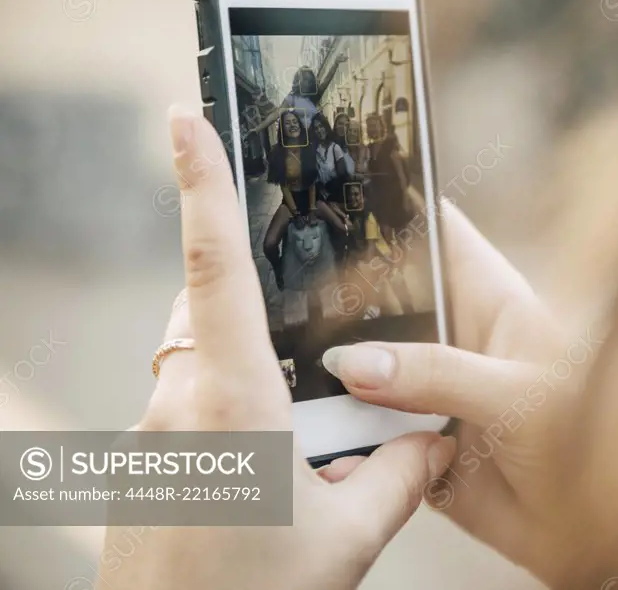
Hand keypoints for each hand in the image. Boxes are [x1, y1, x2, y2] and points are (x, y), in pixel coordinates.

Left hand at [97, 108, 454, 589]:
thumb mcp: (349, 538)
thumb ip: (401, 472)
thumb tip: (437, 437)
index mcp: (233, 402)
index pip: (214, 266)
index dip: (200, 182)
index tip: (183, 116)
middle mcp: (180, 404)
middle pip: (209, 313)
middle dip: (256, 311)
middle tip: (305, 363)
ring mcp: (151, 434)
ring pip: (200, 363)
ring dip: (248, 376)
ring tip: (292, 444)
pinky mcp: (143, 463)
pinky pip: (188, 408)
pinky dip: (228, 418)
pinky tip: (261, 479)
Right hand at [321, 199, 595, 584]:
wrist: (600, 529)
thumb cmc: (595, 443)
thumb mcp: (522, 394)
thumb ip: (441, 374)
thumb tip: (357, 363)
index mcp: (492, 300)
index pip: (436, 233)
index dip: (391, 208)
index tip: (332, 191)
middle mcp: (456, 340)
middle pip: (384, 299)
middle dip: (339, 298)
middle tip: (281, 293)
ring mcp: (432, 391)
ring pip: (366, 367)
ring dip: (334, 370)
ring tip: (283, 358)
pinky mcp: (415, 443)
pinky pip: (364, 431)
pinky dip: (341, 433)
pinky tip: (310, 428)